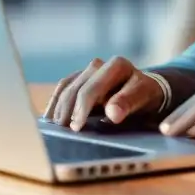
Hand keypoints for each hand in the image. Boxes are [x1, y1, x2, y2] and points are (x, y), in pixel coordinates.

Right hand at [42, 57, 164, 130]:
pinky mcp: (81, 76)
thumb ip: (127, 103)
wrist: (143, 89)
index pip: (95, 89)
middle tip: (68, 131)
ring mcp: (89, 69)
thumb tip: (111, 114)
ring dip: (60, 106)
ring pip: (69, 86)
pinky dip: (56, 100)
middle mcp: (102, 64)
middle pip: (80, 88)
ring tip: (57, 126)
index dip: (85, 109)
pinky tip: (50, 116)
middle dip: (72, 109)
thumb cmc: (144, 96)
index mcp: (118, 65)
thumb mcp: (143, 98)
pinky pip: (64, 85)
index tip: (79, 127)